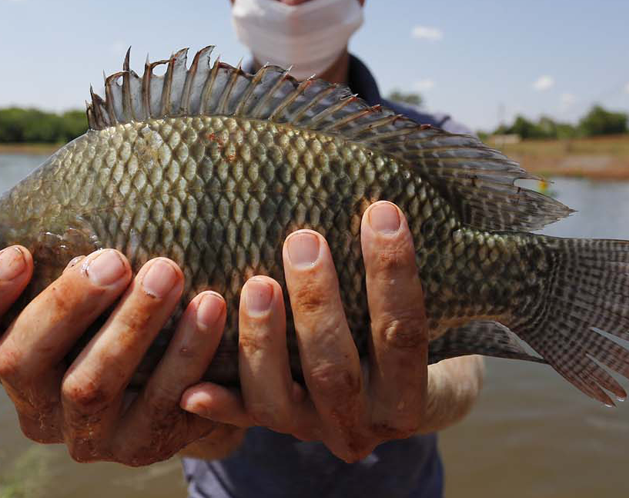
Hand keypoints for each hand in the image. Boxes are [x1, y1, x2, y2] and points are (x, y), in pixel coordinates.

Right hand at [0, 246, 228, 465]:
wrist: (201, 370)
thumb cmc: (127, 305)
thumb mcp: (92, 287)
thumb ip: (57, 259)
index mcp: (4, 357)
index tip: (19, 253)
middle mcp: (34, 404)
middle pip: (21, 362)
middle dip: (66, 305)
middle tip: (113, 259)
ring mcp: (83, 435)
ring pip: (89, 386)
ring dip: (130, 325)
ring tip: (167, 272)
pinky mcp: (139, 447)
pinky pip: (161, 404)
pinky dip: (187, 352)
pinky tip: (210, 307)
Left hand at [179, 201, 432, 462]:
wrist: (388, 404)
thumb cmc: (407, 333)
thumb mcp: (435, 316)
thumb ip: (416, 275)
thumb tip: (397, 200)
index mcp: (411, 397)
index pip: (406, 335)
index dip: (393, 273)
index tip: (381, 210)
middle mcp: (360, 425)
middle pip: (336, 372)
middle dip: (317, 305)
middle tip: (303, 240)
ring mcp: (309, 429)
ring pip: (279, 400)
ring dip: (263, 341)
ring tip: (255, 283)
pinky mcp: (267, 426)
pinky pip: (237, 418)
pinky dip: (217, 404)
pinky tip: (193, 387)